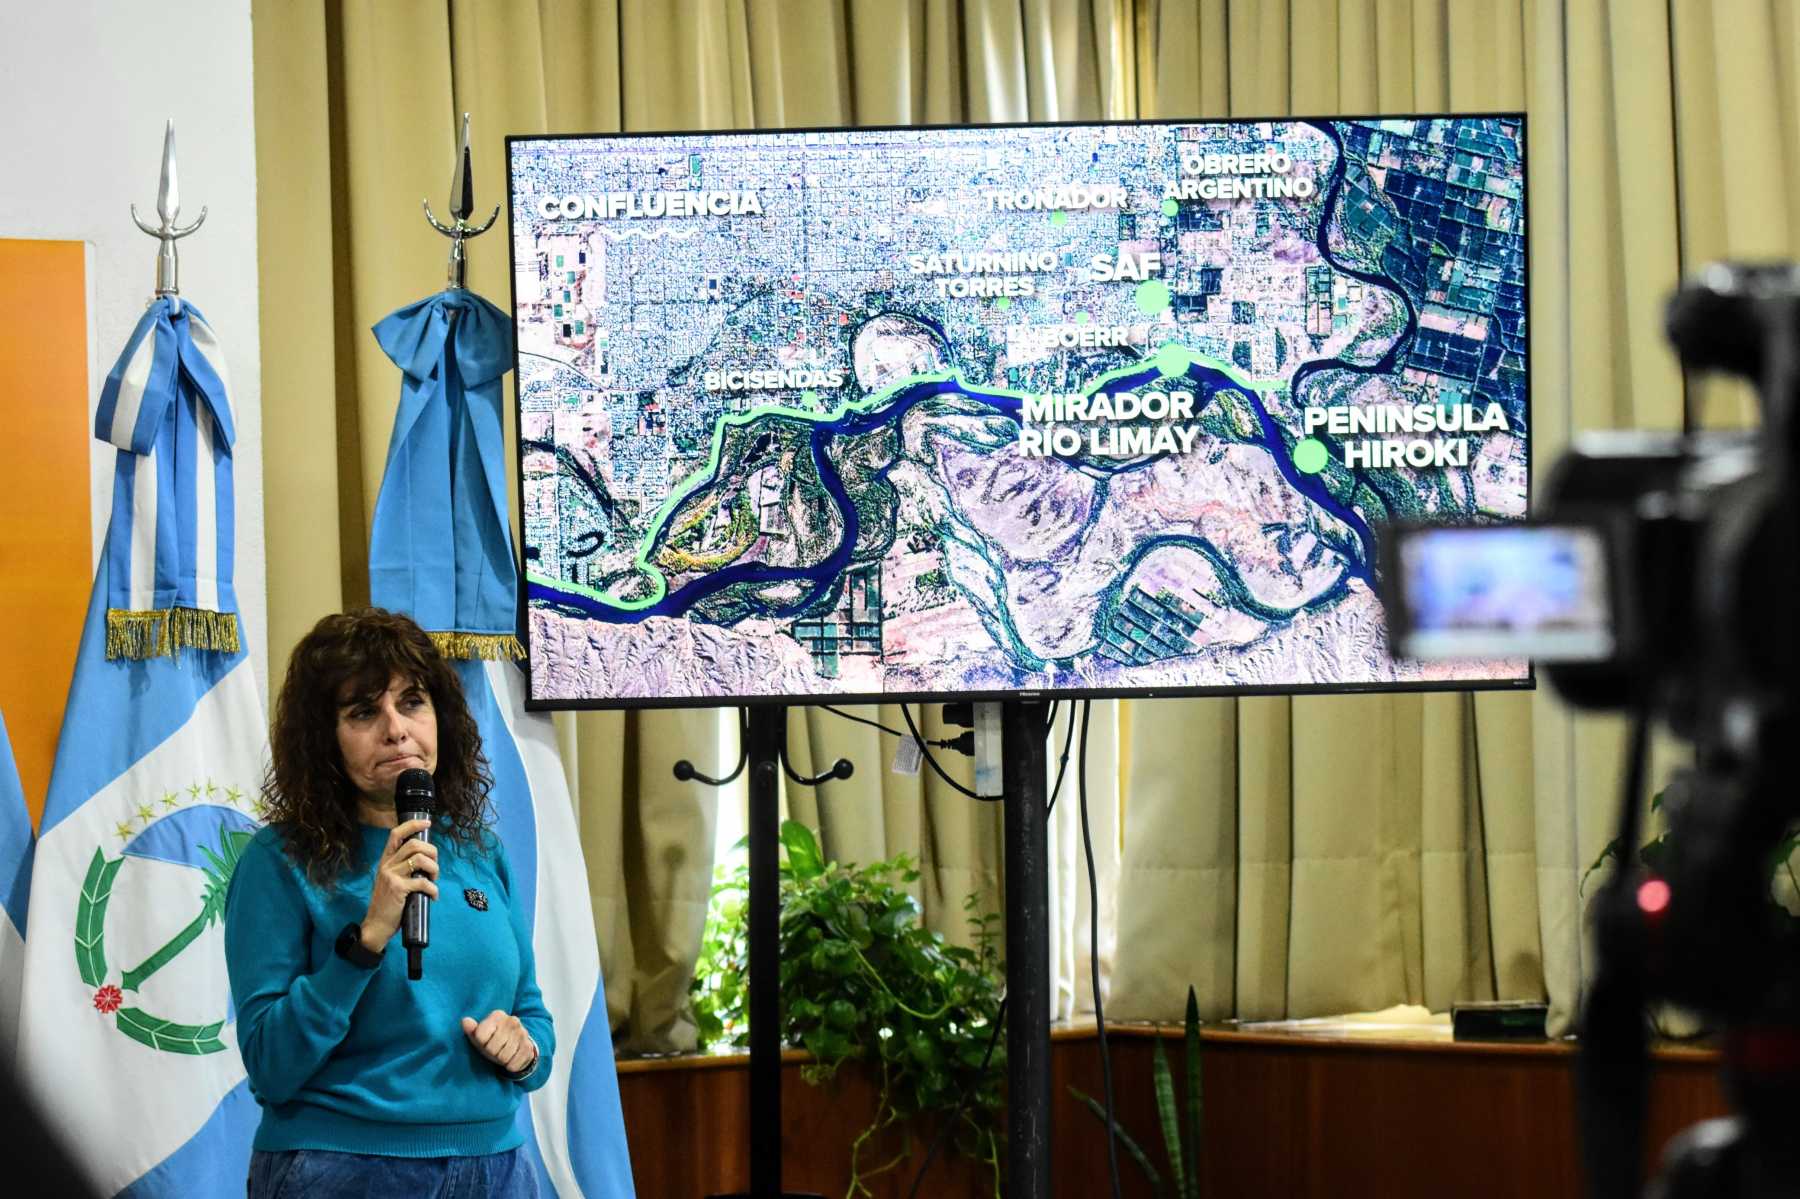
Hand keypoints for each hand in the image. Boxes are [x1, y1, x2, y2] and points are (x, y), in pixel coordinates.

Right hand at [360, 819, 438, 949]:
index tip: (427, 823)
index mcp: (385, 860)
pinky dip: (433, 889)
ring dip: (434, 869)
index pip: (396, 834)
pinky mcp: (398, 889)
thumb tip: (426, 859)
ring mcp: (391, 876)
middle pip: (414, 844)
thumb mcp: (390, 880)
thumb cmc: (388, 904)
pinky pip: (423, 882)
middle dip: (432, 852)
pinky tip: (433, 896)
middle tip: (435, 866)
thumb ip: (402, 868)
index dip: (413, 825)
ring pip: (420, 859)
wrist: (376, 925)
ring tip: (434, 880)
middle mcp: (386, 865)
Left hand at [462, 1010, 536, 1074]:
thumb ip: (471, 1029)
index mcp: (498, 1015)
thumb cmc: (493, 1040)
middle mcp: (512, 1021)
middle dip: (491, 1053)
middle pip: (492, 1048)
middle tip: (495, 1050)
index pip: (480, 1036)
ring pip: (503, 1057)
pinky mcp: (529, 1047)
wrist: (518, 1044)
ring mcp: (522, 1033)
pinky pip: (513, 1064)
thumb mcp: (480, 1035)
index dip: (481, 1043)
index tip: (485, 1041)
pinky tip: (512, 1058)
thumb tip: (465, 1021)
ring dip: (501, 1060)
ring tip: (503, 1053)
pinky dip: (510, 1066)